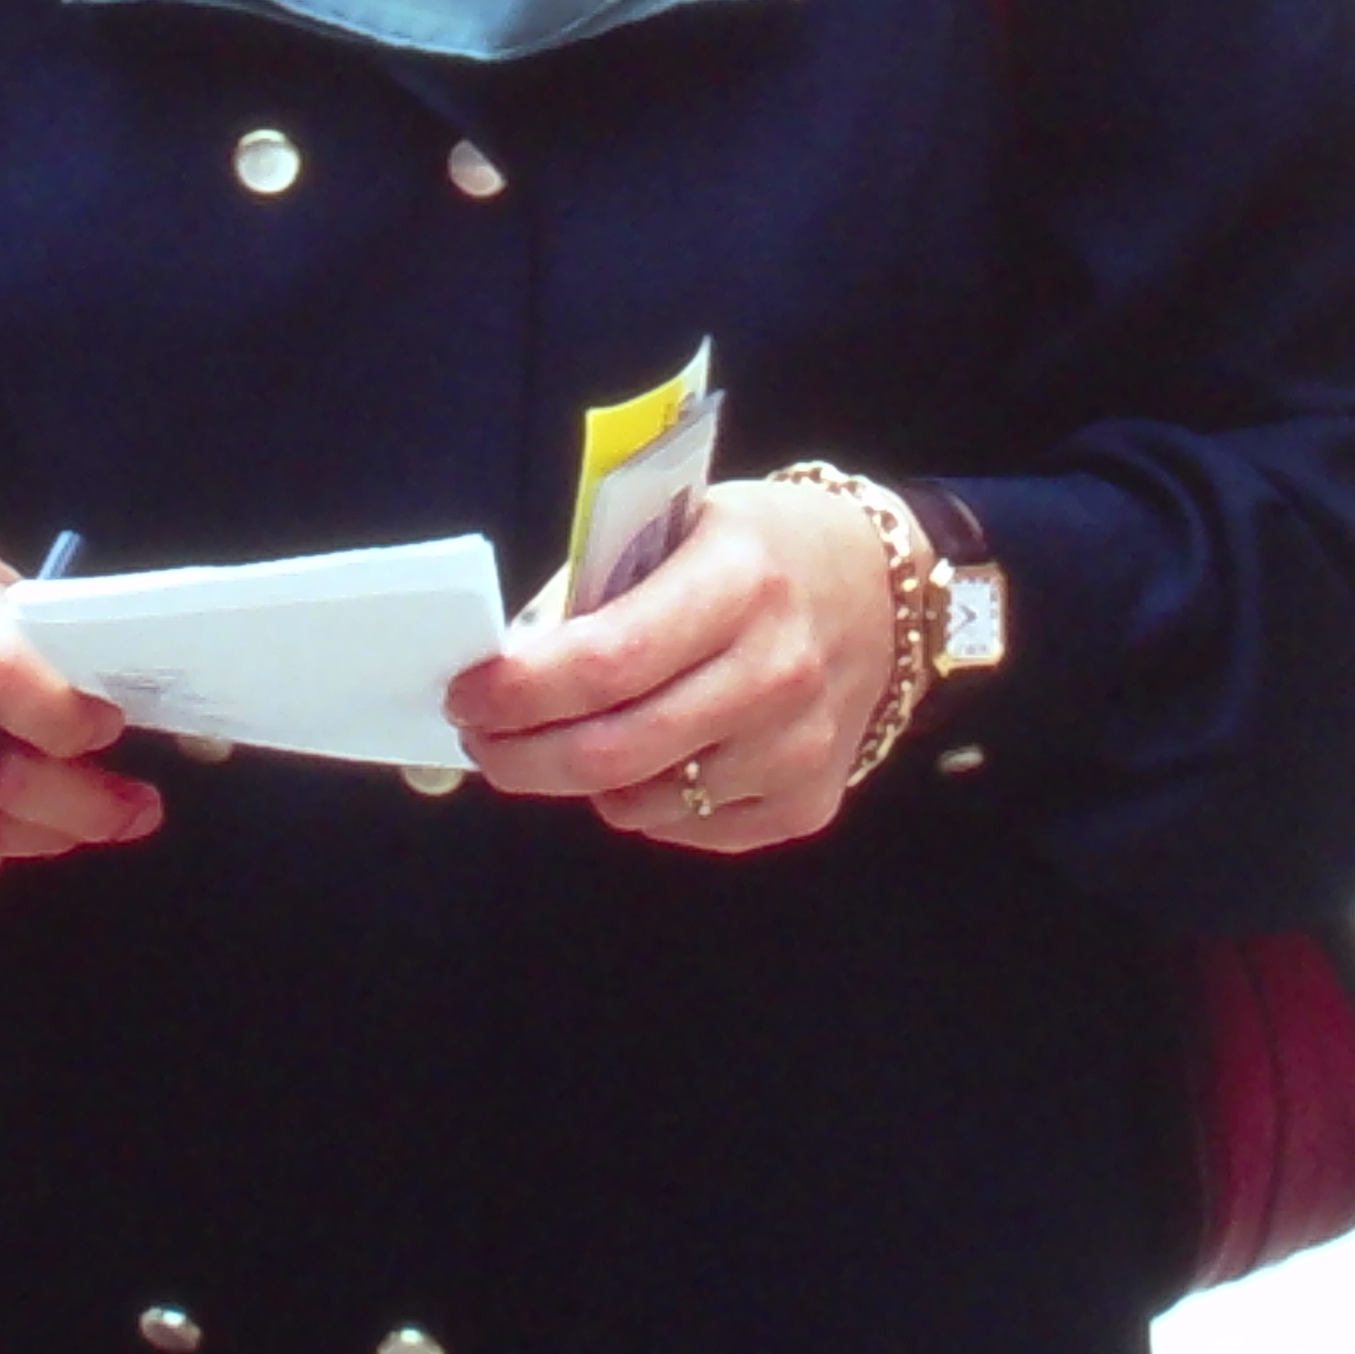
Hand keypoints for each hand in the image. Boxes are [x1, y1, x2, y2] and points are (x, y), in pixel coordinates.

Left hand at [443, 480, 899, 856]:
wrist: (888, 589)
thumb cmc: (762, 549)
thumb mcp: (683, 526)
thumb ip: (603, 586)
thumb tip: (511, 657)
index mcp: (736, 582)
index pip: (607, 659)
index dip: (519, 690)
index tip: (466, 694)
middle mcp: (774, 671)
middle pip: (614, 750)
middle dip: (521, 756)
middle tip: (483, 741)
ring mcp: (796, 747)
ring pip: (642, 801)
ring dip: (580, 780)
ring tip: (566, 739)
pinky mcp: (808, 801)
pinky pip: (688, 828)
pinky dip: (645, 802)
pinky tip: (647, 758)